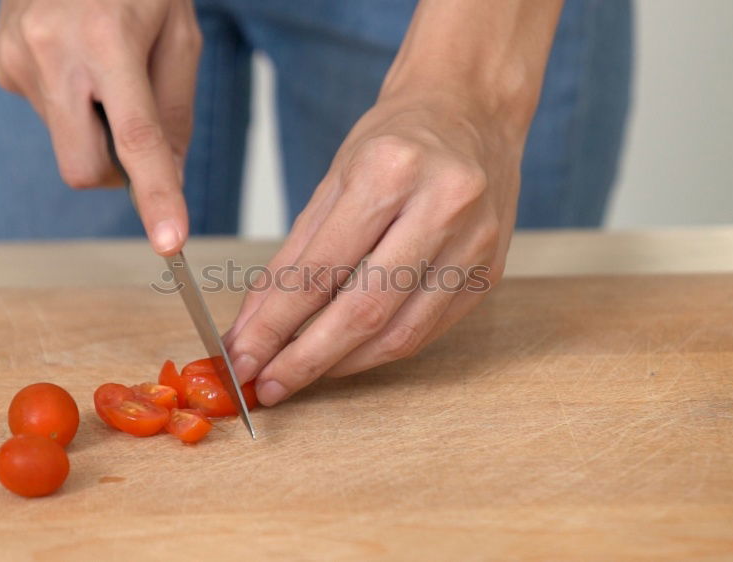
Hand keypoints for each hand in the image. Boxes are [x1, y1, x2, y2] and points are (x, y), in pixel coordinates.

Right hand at [0, 0, 200, 253]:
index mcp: (109, 40)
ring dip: (93, 125)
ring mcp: (17, 59)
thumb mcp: (180, 34)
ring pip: (66, 142)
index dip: (156, 195)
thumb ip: (176, 111)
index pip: (136, 138)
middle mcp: (53, 52)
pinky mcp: (1, 64)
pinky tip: (75, 60)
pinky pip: (47, 114)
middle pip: (83, 168)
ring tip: (102, 66)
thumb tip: (170, 176)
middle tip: (133, 129)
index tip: (170, 242)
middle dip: (114, 172)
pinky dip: (71, 104)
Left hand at [225, 90, 526, 405]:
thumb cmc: (397, 140)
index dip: (274, 325)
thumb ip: (294, 257)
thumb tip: (253, 326)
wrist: (472, 112)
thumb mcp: (334, 181)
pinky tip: (347, 355)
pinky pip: (426, 331)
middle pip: (364, 311)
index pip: (320, 270)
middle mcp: (442, 207)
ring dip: (343, 364)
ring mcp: (475, 244)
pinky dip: (379, 351)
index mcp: (391, 171)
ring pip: (400, 333)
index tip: (242, 359)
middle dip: (307, 359)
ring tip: (300, 374)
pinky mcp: (490, 272)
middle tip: (268, 385)